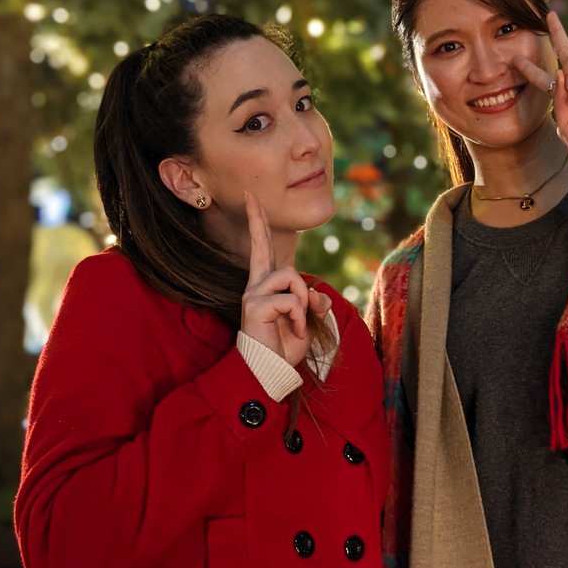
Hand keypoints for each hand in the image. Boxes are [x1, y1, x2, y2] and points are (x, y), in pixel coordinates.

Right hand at [241, 191, 330, 366]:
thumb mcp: (307, 323)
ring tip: (297, 322)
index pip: (262, 251)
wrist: (268, 372)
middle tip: (250, 195)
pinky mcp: (255, 305)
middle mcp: (255, 286)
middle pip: (261, 247)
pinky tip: (291, 330)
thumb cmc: (284, 349)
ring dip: (303, 300)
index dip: (258, 225)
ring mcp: (253, 294)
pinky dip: (298, 316)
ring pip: (291, 276)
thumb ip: (314, 305)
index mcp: (266, 287)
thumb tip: (318, 294)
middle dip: (257, 221)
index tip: (251, 199)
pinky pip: (291, 299)